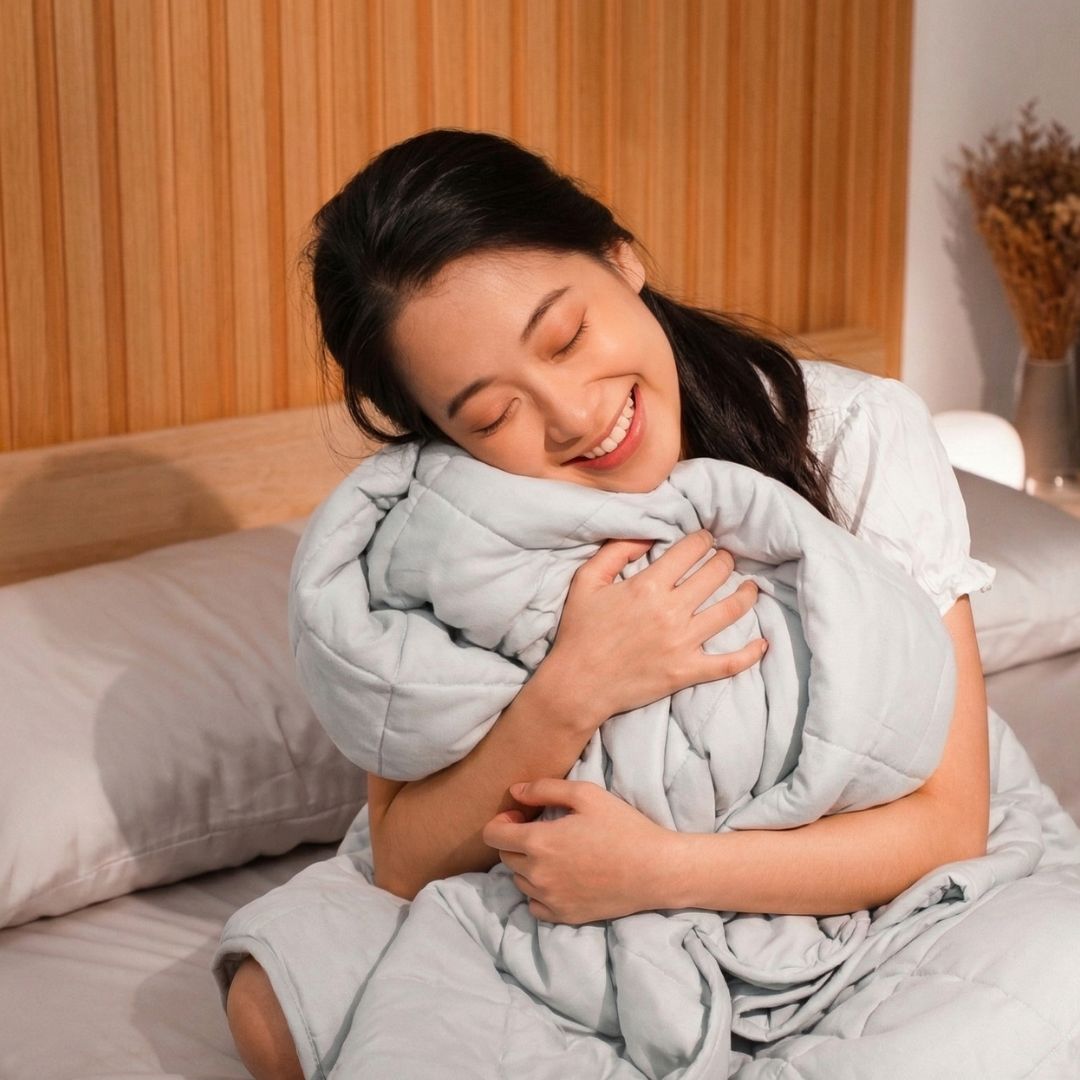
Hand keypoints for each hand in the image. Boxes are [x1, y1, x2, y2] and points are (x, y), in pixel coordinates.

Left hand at [481, 778, 675, 924]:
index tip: (521, 817)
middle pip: (505, 857)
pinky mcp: (564, 916)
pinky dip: (539, 892)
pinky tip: (560, 878)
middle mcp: (537, 875)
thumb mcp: (586, 794)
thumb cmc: (622, 827)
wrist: (655, 870)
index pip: (493, 835)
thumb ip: (544, 788)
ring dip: (528, 865)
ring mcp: (550, 899)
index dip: (502, 822)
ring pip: (520, 880)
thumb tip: (515, 792)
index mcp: (538, 842)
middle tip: (543, 830)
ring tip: (556, 853)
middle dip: (516, 841)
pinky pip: (534, 905)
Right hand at [546, 530, 764, 720]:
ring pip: (730, 610)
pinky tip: (762, 643)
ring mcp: (683, 643)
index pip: (690, 550)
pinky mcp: (688, 671)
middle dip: (725, 561)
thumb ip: (615, 551)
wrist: (577, 685)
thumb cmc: (579, 632)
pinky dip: (750, 654)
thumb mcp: (586, 581)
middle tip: (726, 559)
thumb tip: (647, 537)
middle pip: (715, 574)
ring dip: (746, 594)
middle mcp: (672, 611)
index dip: (703, 539)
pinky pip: (729, 663)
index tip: (707, 539)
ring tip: (751, 587)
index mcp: (649, 586)